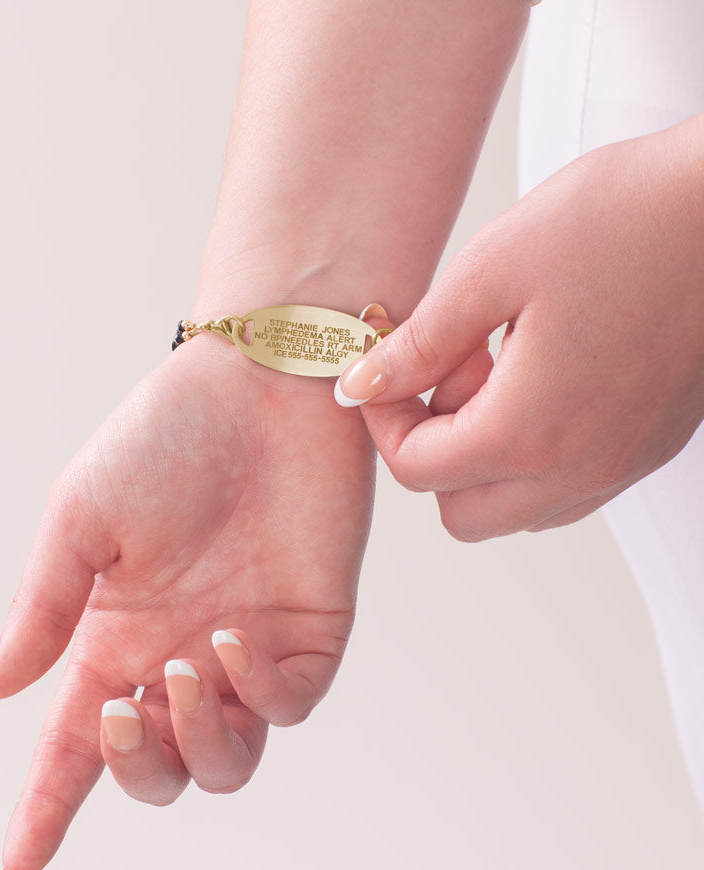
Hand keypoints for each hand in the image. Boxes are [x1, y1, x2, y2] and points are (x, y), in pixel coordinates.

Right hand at [0, 335, 375, 869]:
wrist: (264, 385)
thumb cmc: (165, 439)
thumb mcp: (83, 518)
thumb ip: (45, 607)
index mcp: (117, 632)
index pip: (75, 743)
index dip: (45, 806)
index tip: (17, 864)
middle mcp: (179, 651)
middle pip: (158, 767)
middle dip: (134, 766)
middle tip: (121, 710)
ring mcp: (247, 647)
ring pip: (226, 757)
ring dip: (195, 740)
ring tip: (181, 669)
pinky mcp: (311, 631)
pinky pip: (288, 704)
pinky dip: (256, 694)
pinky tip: (233, 641)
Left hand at [336, 114, 703, 540]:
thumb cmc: (629, 220)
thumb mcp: (491, 270)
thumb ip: (417, 345)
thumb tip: (361, 385)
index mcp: (530, 432)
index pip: (415, 471)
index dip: (382, 422)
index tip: (384, 371)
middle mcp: (580, 469)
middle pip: (459, 512)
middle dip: (429, 450)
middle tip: (445, 371)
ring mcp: (619, 465)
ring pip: (512, 507)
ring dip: (479, 454)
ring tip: (497, 365)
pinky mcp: (645, 447)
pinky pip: (562, 487)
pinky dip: (528, 452)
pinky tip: (537, 375)